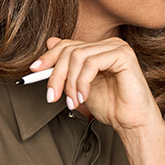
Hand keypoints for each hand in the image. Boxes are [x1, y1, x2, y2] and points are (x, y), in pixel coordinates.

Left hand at [31, 37, 161, 130]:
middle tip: (52, 96)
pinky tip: (84, 97)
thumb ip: (67, 67)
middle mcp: (109, 45)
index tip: (34, 71)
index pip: (68, 45)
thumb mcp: (79, 85)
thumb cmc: (111, 106)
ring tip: (73, 102)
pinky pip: (92, 63)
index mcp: (100, 49)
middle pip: (70, 50)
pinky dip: (82, 82)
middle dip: (56, 75)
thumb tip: (50, 42)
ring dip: (69, 83)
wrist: (131, 122)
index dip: (49, 57)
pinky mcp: (124, 56)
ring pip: (78, 56)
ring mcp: (118, 48)